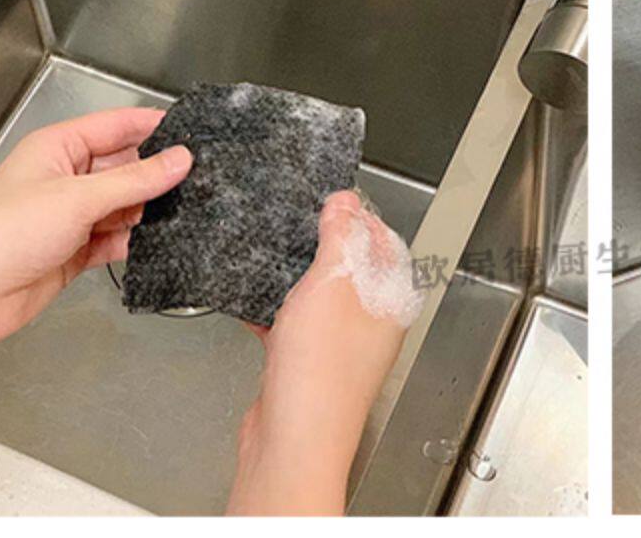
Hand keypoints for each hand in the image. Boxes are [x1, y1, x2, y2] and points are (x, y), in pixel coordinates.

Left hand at [0, 107, 191, 351]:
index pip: (117, 126)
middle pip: (125, 166)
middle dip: (160, 173)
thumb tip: (184, 158)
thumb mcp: (78, 199)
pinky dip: (138, 240)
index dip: (156, 126)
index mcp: (59, 148)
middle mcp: (67, 177)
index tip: (200, 132)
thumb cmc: (10, 233)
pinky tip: (168, 241)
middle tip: (209, 178)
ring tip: (198, 210)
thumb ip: (135, 181)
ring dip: (153, 210)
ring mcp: (72, 216)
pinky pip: (117, 238)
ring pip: (125, 205)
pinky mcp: (77, 251)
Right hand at [228, 191, 419, 515]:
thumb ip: (340, 236)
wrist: (292, 440)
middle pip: (350, 270)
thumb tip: (345, 202)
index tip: (334, 200)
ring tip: (271, 256)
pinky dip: (271, 311)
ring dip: (294, 278)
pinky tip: (250, 302)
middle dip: (323, 246)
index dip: (362, 217)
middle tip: (298, 224)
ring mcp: (338, 346)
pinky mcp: (305, 365)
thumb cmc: (322, 370)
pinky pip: (290, 325)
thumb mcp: (332, 281)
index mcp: (391, 300)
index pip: (386, 244)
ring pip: (318, 298)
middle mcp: (371, 324)